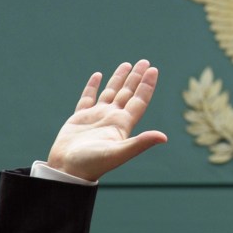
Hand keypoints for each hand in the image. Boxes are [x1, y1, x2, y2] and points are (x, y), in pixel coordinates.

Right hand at [46, 60, 167, 181]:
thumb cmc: (93, 164)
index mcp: (122, 125)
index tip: (153, 69)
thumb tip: (164, 137)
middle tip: (145, 61)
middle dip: (136, 77)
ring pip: (110, 93)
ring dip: (119, 79)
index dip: (146, 85)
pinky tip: (98, 76)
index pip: (139, 100)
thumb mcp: (119, 153)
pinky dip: (93, 86)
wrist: (68, 171)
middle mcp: (112, 118)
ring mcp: (96, 117)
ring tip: (127, 64)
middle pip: (128, 93)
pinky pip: (88, 97)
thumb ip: (140, 143)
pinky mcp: (79, 118)